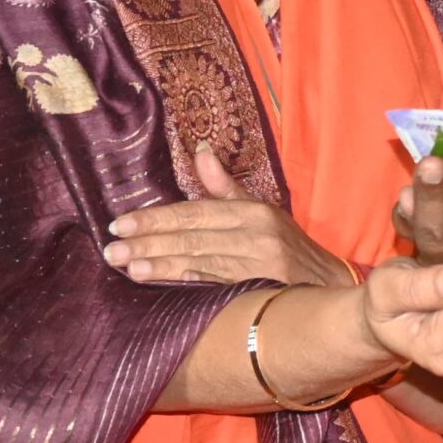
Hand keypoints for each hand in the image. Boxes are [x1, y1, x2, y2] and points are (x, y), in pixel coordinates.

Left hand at [105, 145, 353, 285]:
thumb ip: (224, 187)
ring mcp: (259, 265)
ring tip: (127, 266)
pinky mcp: (261, 290)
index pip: (195, 212)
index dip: (156, 218)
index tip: (120, 224)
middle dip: (148, 243)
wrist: (331, 286)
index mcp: (252, 211)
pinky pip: (215, 284)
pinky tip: (160, 283)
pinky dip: (186, 282)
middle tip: (111, 249)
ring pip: (199, 261)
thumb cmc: (289, 249)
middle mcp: (256, 235)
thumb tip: (201, 152)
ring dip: (160, 265)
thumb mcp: (262, 210)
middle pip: (192, 237)